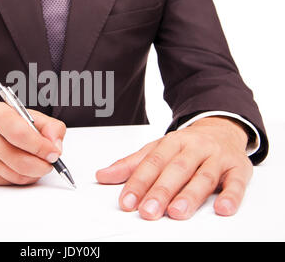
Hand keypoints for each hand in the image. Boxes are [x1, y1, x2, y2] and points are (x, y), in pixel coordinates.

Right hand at [0, 102, 65, 185]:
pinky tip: (21, 167)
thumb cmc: (3, 125)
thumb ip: (49, 127)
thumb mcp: (27, 116)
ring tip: (36, 163)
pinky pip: (9, 182)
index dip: (41, 146)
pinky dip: (22, 178)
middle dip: (42, 165)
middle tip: (50, 162)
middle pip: (20, 160)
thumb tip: (56, 147)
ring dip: (34, 173)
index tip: (54, 153)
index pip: (21, 133)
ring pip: (17, 175)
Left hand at [96, 116, 252, 219]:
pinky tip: (222, 208)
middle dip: (161, 191)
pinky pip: (237, 182)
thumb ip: (131, 164)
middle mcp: (194, 148)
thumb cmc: (186, 145)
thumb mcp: (157, 149)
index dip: (138, 183)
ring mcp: (217, 157)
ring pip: (204, 176)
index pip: (152, 163)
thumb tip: (102, 175)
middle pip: (176, 170)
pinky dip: (231, 195)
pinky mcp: (239, 167)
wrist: (222, 129)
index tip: (127, 202)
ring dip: (190, 195)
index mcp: (171, 142)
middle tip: (148, 211)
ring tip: (177, 212)